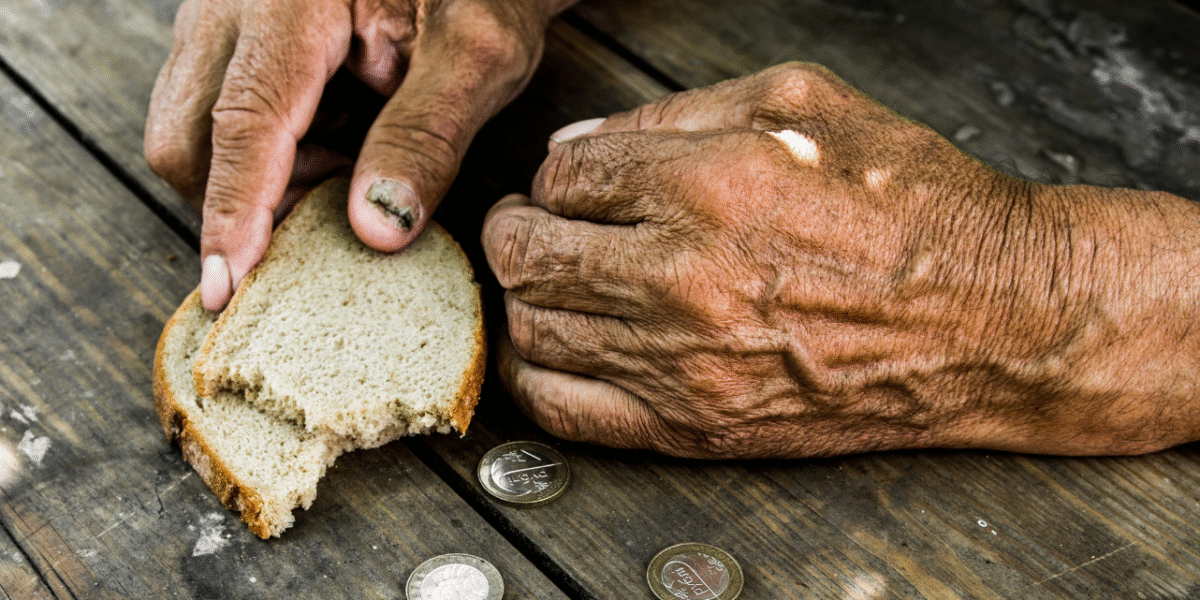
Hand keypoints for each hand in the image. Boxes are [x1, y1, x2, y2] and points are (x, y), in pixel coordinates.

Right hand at [146, 0, 574, 310]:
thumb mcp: (478, 56)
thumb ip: (428, 136)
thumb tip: (376, 230)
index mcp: (290, 1)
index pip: (244, 121)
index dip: (236, 212)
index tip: (227, 289)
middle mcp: (231, 5)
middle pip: (190, 138)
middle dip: (247, 205)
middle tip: (338, 211)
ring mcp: (218, 21)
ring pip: (191, 136)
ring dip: (258, 184)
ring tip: (345, 167)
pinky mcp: (226, 43)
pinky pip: (210, 122)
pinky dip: (263, 162)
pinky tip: (330, 148)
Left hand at [482, 62, 1199, 458]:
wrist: (989, 321)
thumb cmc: (916, 211)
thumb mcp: (807, 104)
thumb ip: (681, 111)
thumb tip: (588, 140)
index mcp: (712, 185)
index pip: (564, 175)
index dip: (555, 172)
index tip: (570, 181)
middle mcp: (686, 278)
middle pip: (528, 252)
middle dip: (517, 227)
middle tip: (532, 222)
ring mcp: (685, 363)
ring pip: (534, 328)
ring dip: (525, 295)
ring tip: (550, 279)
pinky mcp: (695, 426)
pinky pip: (565, 410)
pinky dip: (536, 375)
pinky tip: (553, 348)